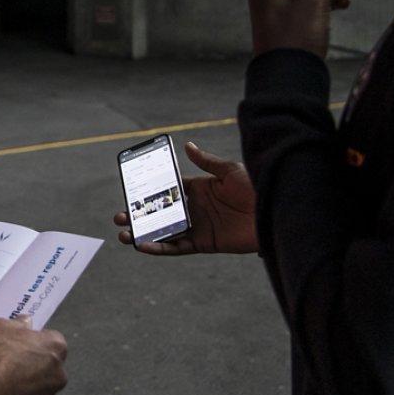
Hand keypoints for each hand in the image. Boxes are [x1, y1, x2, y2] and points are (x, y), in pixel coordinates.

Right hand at [0, 317, 67, 394]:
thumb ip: (17, 323)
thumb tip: (25, 323)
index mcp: (56, 346)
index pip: (51, 338)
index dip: (34, 339)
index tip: (18, 342)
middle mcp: (59, 373)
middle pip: (47, 364)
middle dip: (32, 362)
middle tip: (9, 360)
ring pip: (39, 386)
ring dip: (26, 383)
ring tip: (1, 380)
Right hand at [114, 141, 257, 254]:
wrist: (273, 213)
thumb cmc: (255, 187)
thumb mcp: (229, 170)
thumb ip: (206, 162)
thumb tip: (187, 146)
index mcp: (198, 188)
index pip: (167, 189)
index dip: (148, 191)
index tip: (129, 191)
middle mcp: (194, 208)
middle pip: (160, 212)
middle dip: (139, 215)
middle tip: (120, 215)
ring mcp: (198, 226)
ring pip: (164, 231)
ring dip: (143, 234)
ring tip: (123, 234)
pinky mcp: (204, 243)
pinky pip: (177, 247)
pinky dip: (159, 247)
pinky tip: (143, 246)